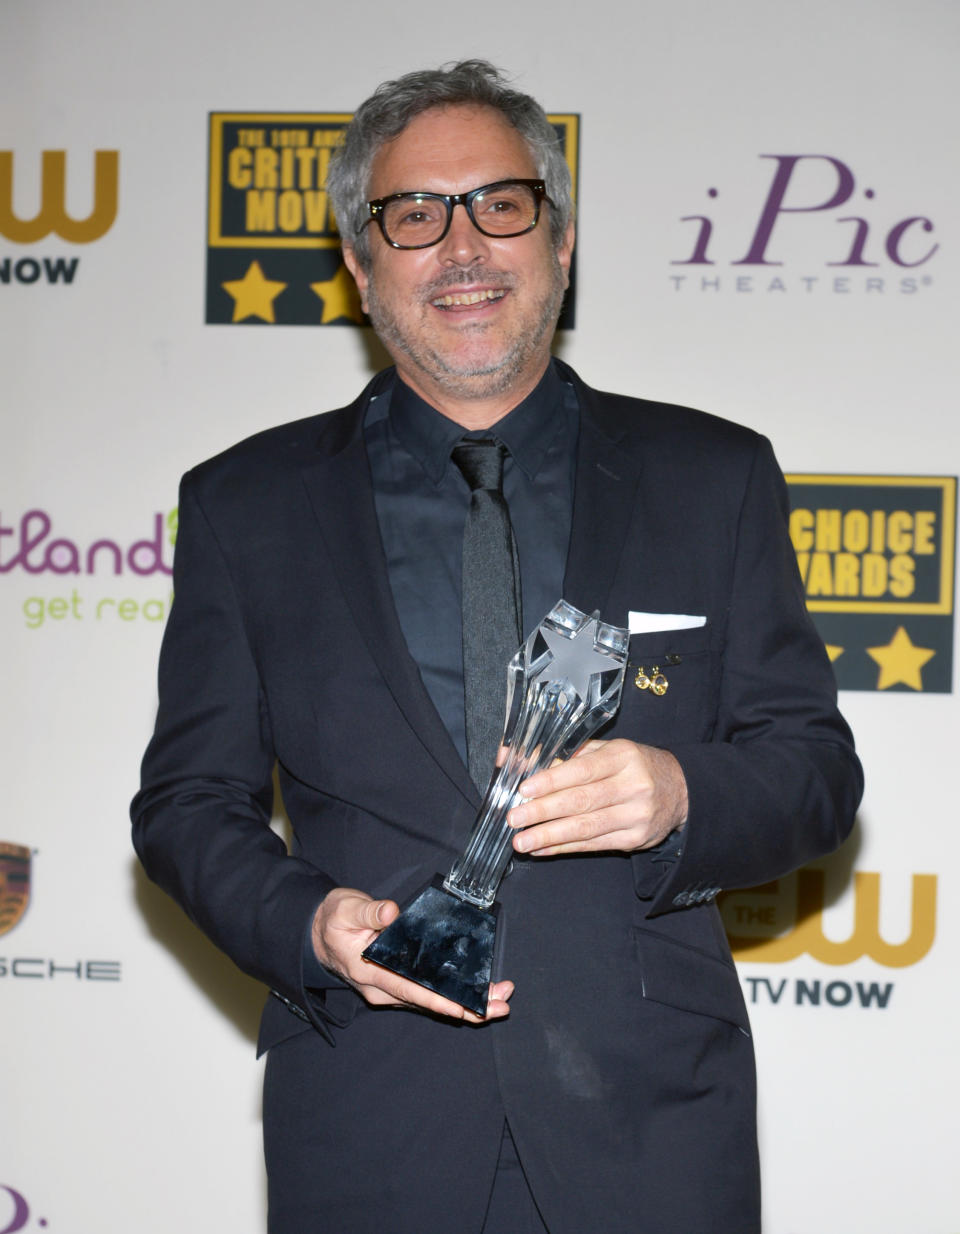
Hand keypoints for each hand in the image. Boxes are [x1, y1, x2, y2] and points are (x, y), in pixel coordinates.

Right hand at [311, 887, 512, 1022]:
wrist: (317, 933)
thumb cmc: (334, 920)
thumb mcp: (346, 909)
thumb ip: (368, 912)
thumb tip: (390, 913)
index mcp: (370, 972)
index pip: (411, 990)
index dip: (441, 1000)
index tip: (468, 1006)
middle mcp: (381, 989)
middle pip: (428, 1002)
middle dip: (466, 1006)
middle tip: (500, 1005)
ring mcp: (388, 990)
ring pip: (430, 1001)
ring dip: (465, 1002)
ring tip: (498, 1000)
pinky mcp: (396, 984)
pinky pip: (426, 994)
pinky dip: (452, 995)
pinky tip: (474, 992)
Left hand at [507, 739, 687, 856]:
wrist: (682, 790)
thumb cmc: (634, 766)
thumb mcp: (608, 751)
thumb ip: (568, 754)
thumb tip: (523, 758)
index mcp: (623, 757)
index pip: (582, 769)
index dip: (551, 781)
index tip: (524, 790)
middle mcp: (632, 785)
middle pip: (581, 801)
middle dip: (543, 812)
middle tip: (514, 818)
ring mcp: (636, 815)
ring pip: (586, 828)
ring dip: (549, 836)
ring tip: (522, 841)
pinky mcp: (635, 839)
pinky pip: (594, 845)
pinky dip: (564, 848)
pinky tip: (543, 849)